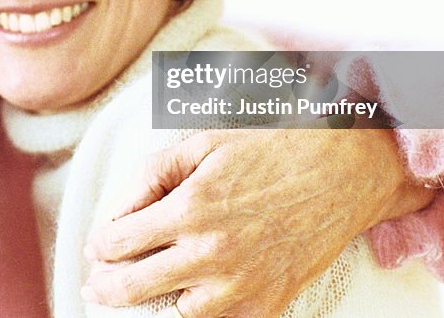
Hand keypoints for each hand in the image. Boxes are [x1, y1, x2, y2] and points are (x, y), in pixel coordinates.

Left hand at [83, 129, 432, 317]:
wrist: (346, 169)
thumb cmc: (272, 147)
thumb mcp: (200, 144)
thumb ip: (148, 177)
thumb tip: (114, 215)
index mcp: (190, 209)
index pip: (116, 243)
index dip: (98, 245)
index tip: (98, 244)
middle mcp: (211, 255)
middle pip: (131, 288)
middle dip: (104, 285)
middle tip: (96, 282)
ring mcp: (241, 287)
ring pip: (170, 316)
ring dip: (148, 304)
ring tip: (138, 290)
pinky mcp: (267, 306)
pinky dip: (194, 313)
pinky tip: (186, 296)